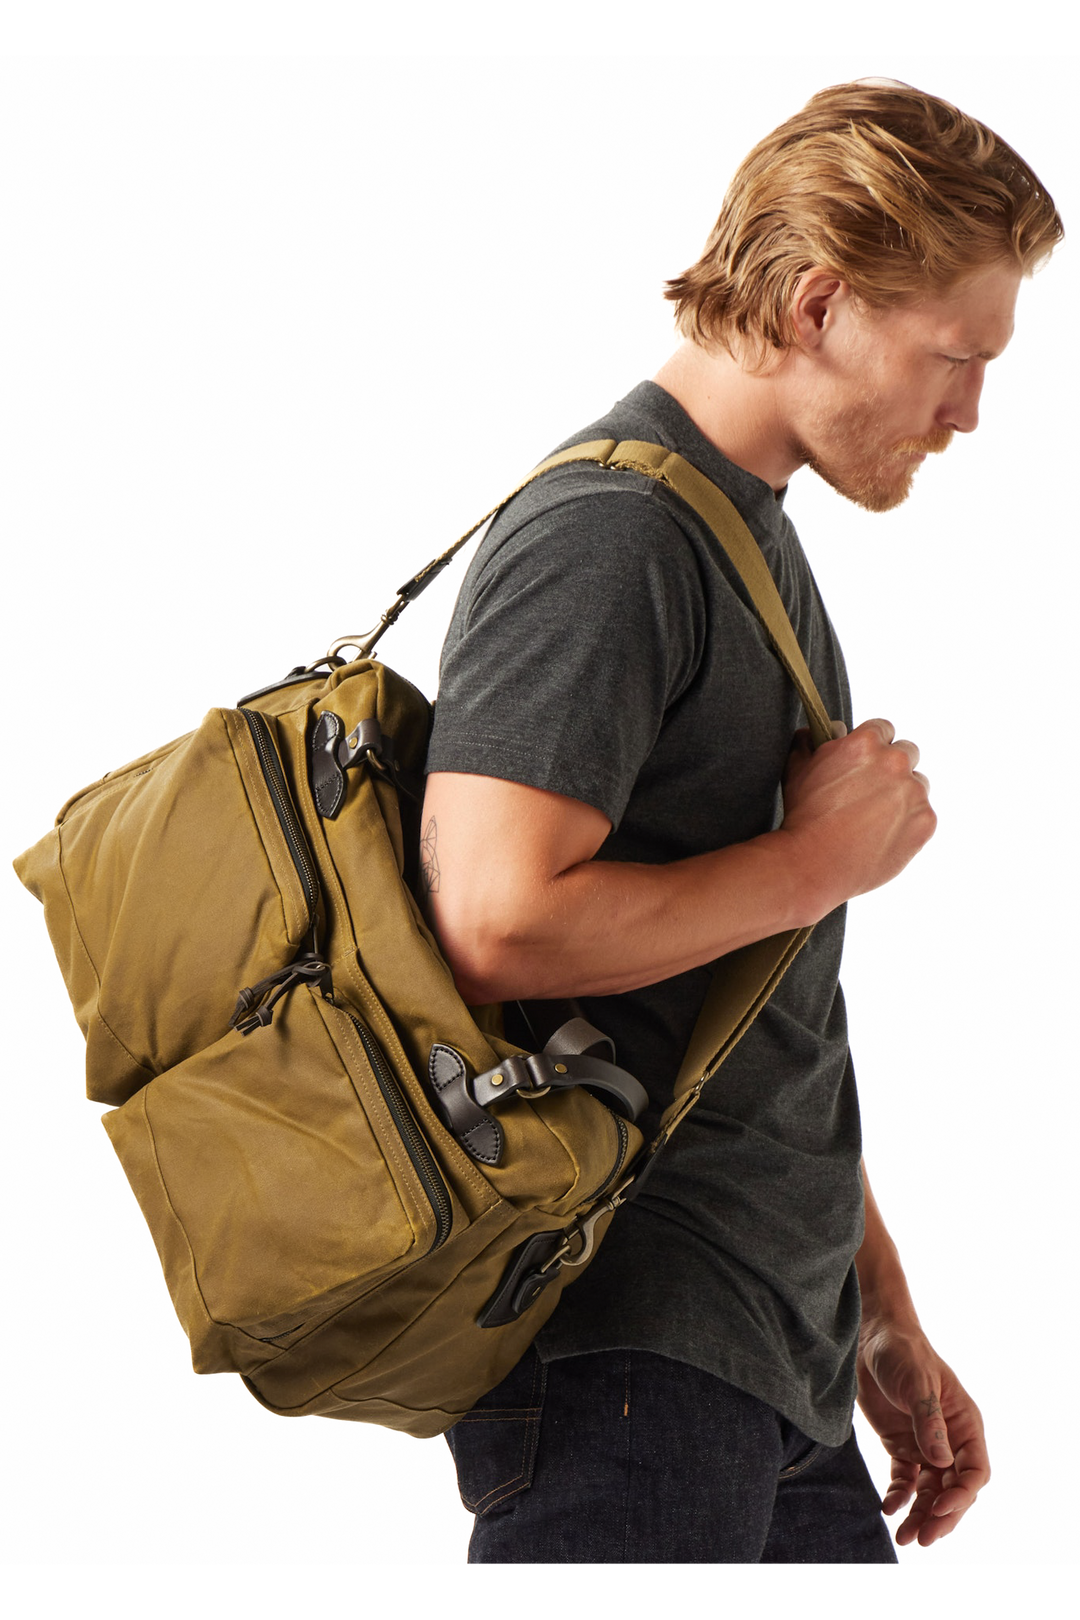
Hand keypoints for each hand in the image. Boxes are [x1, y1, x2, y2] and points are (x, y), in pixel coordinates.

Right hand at [781, 717, 936, 915]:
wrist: (815, 863)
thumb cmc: (803, 816)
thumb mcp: (795, 768)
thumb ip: (808, 742)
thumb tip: (813, 732)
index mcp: (865, 743)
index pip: (882, 728)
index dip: (872, 745)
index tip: (864, 760)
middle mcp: (895, 763)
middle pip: (907, 752)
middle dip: (891, 766)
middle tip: (870, 789)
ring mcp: (914, 793)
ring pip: (918, 785)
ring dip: (903, 794)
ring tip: (876, 816)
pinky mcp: (925, 822)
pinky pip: (923, 815)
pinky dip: (908, 822)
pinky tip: (883, 834)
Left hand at [856, 1324, 989, 1547]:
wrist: (871, 1338)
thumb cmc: (903, 1352)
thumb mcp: (918, 1383)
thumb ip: (929, 1422)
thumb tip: (942, 1465)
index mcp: (965, 1424)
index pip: (974, 1471)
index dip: (961, 1495)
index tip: (939, 1507)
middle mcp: (949, 1440)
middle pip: (953, 1489)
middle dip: (941, 1516)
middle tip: (923, 1539)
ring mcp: (924, 1445)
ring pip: (928, 1491)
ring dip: (919, 1515)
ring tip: (905, 1538)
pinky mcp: (900, 1445)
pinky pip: (904, 1480)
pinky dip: (899, 1496)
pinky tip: (888, 1509)